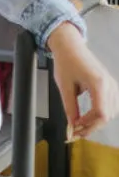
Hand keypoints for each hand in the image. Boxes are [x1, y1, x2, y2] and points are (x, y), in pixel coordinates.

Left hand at [47, 22, 118, 138]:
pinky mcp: (110, 85)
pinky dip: (101, 113)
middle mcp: (109, 85)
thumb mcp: (64, 86)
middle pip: (107, 115)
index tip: (76, 128)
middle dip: (92, 126)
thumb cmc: (66, 62)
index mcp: (98, 84)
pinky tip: (88, 116)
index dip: (89, 125)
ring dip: (97, 121)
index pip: (101, 113)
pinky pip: (111, 105)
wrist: (70, 46)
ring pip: (111, 112)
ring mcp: (112, 85)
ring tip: (81, 124)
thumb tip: (72, 125)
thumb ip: (70, 107)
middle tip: (76, 131)